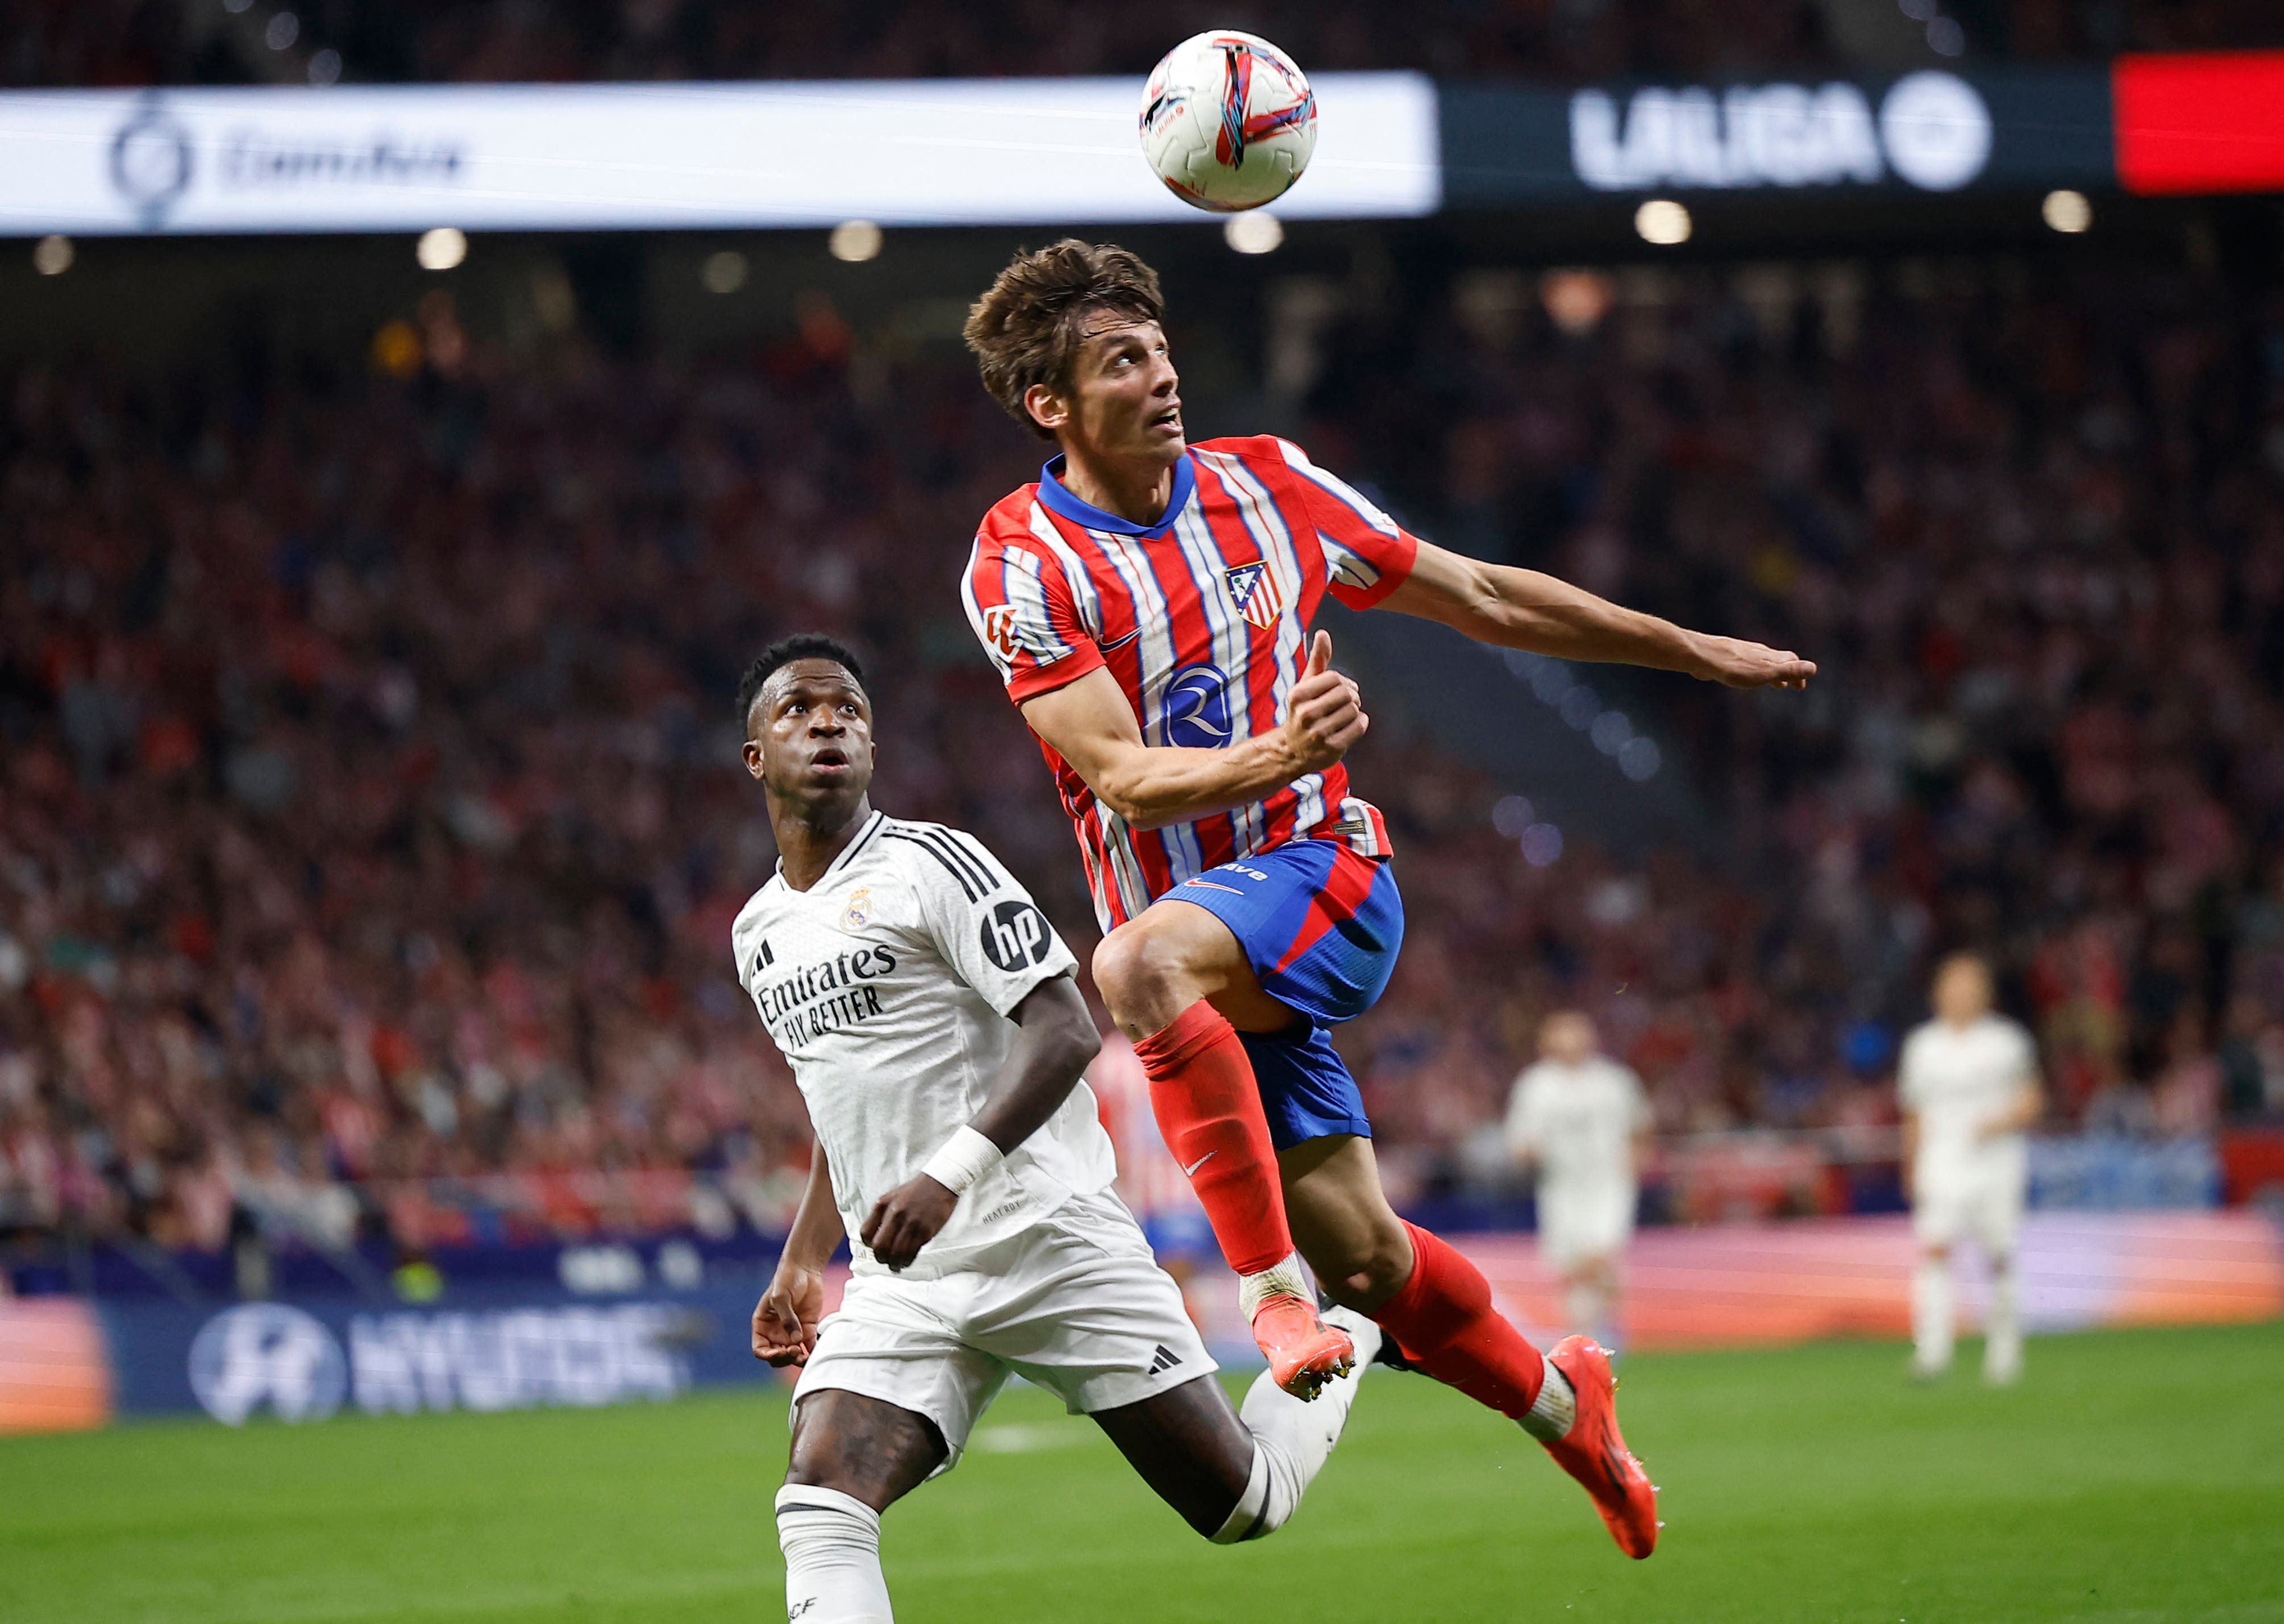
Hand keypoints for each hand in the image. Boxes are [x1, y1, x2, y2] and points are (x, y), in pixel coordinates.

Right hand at [753, 1262, 825, 1365]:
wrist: (805, 1269)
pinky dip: (813, 1352)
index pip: (760, 1349)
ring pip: (793, 1355)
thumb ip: (787, 1319)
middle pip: (777, 1356)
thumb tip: (796, 1340)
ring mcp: (792, 1332)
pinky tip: (818, 1351)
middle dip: (785, 1358)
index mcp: (763, 1326)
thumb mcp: (781, 1297)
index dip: (768, 1355)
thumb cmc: (786, 1279)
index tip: (779, 1351)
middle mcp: (776, 1332)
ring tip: (805, 1356)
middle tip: (795, 1351)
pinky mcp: (808, 1328)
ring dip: (798, 1360)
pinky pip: (810, 1346)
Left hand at [861, 1174, 958, 1271]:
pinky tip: (906, 1261)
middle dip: (881, 1258)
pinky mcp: (924, 1231)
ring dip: (894, 1264)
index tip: (875, 1247)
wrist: (939, 1182)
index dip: (868, 1245)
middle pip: (879, 1247)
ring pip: (896, 1253)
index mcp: (882, 1205)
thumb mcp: (892, 1197)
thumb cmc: (916, 1191)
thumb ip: (882, 1215)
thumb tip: (875, 1238)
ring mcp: (910, 1223)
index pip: (865, 1233)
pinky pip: (911, 1253)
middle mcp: (894, 1214)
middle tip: (885, 1260)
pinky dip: (907, 1261)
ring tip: (896, 1265)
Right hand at [1282, 631, 1368, 772]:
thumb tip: (1323, 633)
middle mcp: (1306, 714)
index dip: (1344, 682)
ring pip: (1354, 710)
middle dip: (1352, 696)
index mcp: (1298, 695)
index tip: (1341, 689)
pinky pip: (1359, 727)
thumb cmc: (1304, 712)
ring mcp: (1318, 733)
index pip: (1335, 678)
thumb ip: (1317, 659)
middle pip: (1347, 693)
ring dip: (1355, 711)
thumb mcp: (1306, 685)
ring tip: (1345, 716)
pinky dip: (1360, 724)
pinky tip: (1352, 726)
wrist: (1293, 751)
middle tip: (1347, 703)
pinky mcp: (1331, 748)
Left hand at [1688, 633, 1815, 690]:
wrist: (1701, 656)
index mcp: (1768, 656)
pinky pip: (1744, 664)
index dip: (1798, 672)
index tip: (1801, 687)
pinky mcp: (1726, 657)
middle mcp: (1757, 652)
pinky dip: (1753, 672)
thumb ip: (1788, 671)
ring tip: (1773, 684)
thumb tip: (1814, 668)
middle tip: (1791, 685)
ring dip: (1770, 673)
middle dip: (1787, 672)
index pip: (1790, 660)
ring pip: (1761, 662)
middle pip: (1777, 660)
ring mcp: (1741, 653)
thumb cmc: (1733, 667)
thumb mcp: (1765, 672)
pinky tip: (1743, 678)